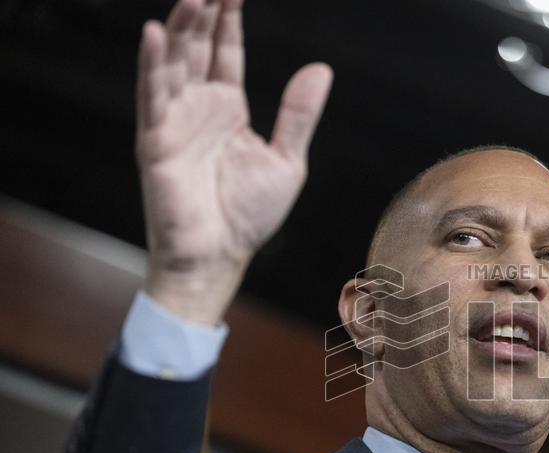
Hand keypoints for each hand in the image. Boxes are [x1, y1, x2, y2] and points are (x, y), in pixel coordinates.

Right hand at [135, 0, 332, 323]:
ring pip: (174, 64)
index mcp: (229, 110)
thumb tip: (321, 69)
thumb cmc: (249, 216)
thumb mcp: (287, 160)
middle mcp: (199, 108)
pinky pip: (152, 97)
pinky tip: (153, 35)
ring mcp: (175, 122)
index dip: (230, 22)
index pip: (227, 53)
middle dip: (204, 14)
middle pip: (198, 48)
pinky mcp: (156, 141)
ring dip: (180, 29)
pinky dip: (152, 66)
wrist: (221, 256)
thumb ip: (299, 115)